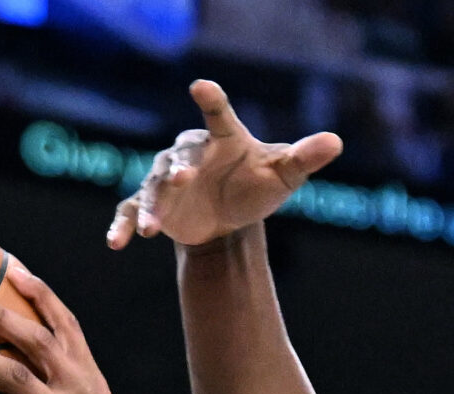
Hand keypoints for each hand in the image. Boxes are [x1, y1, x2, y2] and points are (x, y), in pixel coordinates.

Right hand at [105, 79, 341, 250]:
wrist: (231, 219)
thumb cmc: (256, 186)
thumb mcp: (284, 175)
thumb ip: (304, 158)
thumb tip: (336, 142)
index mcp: (221, 139)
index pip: (218, 116)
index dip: (212, 101)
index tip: (203, 88)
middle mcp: (189, 156)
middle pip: (178, 157)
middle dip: (177, 168)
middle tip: (182, 179)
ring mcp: (166, 182)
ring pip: (153, 188)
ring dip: (151, 206)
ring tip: (152, 228)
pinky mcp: (154, 206)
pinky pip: (132, 212)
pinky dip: (124, 226)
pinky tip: (117, 244)